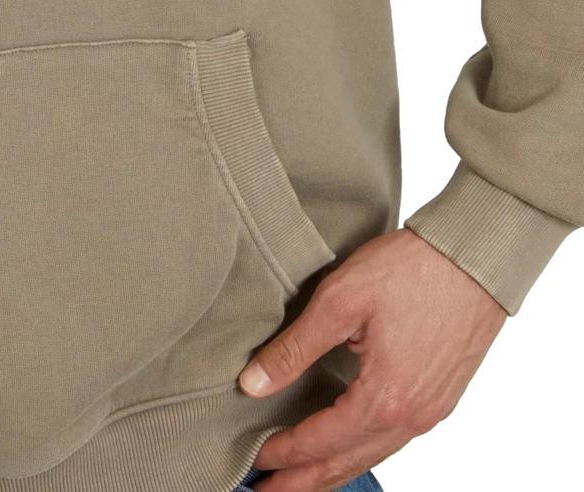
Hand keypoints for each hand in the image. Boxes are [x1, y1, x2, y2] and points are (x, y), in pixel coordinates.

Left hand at [237, 227, 506, 491]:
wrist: (475, 255)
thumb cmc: (411, 268)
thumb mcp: (340, 300)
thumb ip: (295, 348)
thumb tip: (253, 383)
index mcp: (384, 399)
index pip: (320, 442)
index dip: (282, 454)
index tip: (250, 460)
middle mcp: (411, 417)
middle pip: (346, 463)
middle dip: (303, 482)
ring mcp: (430, 411)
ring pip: (371, 455)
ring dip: (332, 470)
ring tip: (299, 478)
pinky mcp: (440, 397)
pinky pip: (393, 439)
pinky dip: (361, 450)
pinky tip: (346, 444)